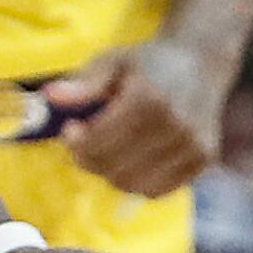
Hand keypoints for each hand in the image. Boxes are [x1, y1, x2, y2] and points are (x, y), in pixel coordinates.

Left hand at [43, 40, 224, 196]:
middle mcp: (176, 126)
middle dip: (90, 159)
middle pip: (114, 168)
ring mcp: (193, 146)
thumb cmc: (149, 64)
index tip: (69, 129)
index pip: (100, 141)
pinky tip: (131, 159)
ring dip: (111, 173)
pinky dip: (137, 182)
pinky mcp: (203, 160)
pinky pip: (157, 190)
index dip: (77, 143)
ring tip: (108, 149)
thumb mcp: (113, 62)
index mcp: (150, 99)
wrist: (200, 63)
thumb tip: (49, 97)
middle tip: (84, 142)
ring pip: (133, 184)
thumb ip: (83, 83)